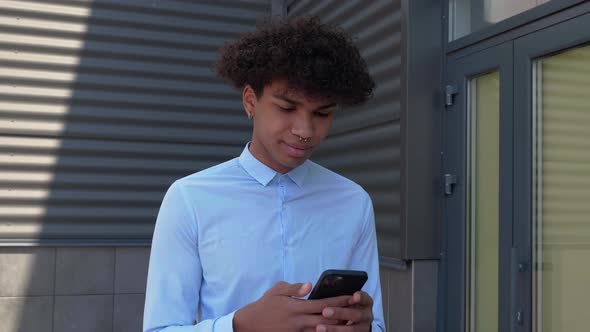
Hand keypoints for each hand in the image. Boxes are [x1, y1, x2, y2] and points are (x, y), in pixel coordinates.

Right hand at [233, 281, 351, 331]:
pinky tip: (334, 331)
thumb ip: (294, 288)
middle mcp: (299, 321)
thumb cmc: (264, 305)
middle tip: (358, 310)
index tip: (351, 297)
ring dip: (337, 327)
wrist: (249, 325)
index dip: (338, 300)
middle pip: (326, 319)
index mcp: (296, 307)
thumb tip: (310, 285)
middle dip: (343, 314)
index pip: (322, 303)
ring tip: (352, 322)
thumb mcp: (277, 291)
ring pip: (322, 331)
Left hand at [316, 291, 373, 331]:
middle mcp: (366, 316)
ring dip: (334, 329)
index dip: (360, 297)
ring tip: (319, 327)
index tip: (355, 295)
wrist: (354, 322)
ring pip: (351, 330)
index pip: (365, 299)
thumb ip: (337, 296)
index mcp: (365, 303)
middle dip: (341, 313)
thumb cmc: (347, 307)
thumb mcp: (347, 300)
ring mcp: (363, 328)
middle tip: (325, 312)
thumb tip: (313, 286)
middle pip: (356, 315)